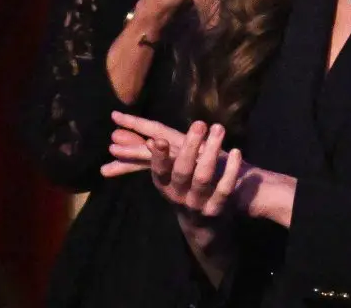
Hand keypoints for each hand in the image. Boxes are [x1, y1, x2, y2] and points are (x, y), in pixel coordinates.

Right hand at [103, 114, 240, 218]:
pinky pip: (225, 189)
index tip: (157, 140)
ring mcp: (198, 203)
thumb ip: (142, 156)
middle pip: (182, 170)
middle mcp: (178, 195)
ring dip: (211, 151)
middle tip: (199, 123)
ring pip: (203, 177)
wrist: (204, 227)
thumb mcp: (165, 175)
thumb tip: (115, 135)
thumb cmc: (183, 190)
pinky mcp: (217, 209)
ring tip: (218, 128)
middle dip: (189, 146)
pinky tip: (236, 151)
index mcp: (164, 185)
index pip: (157, 171)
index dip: (157, 157)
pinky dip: (231, 170)